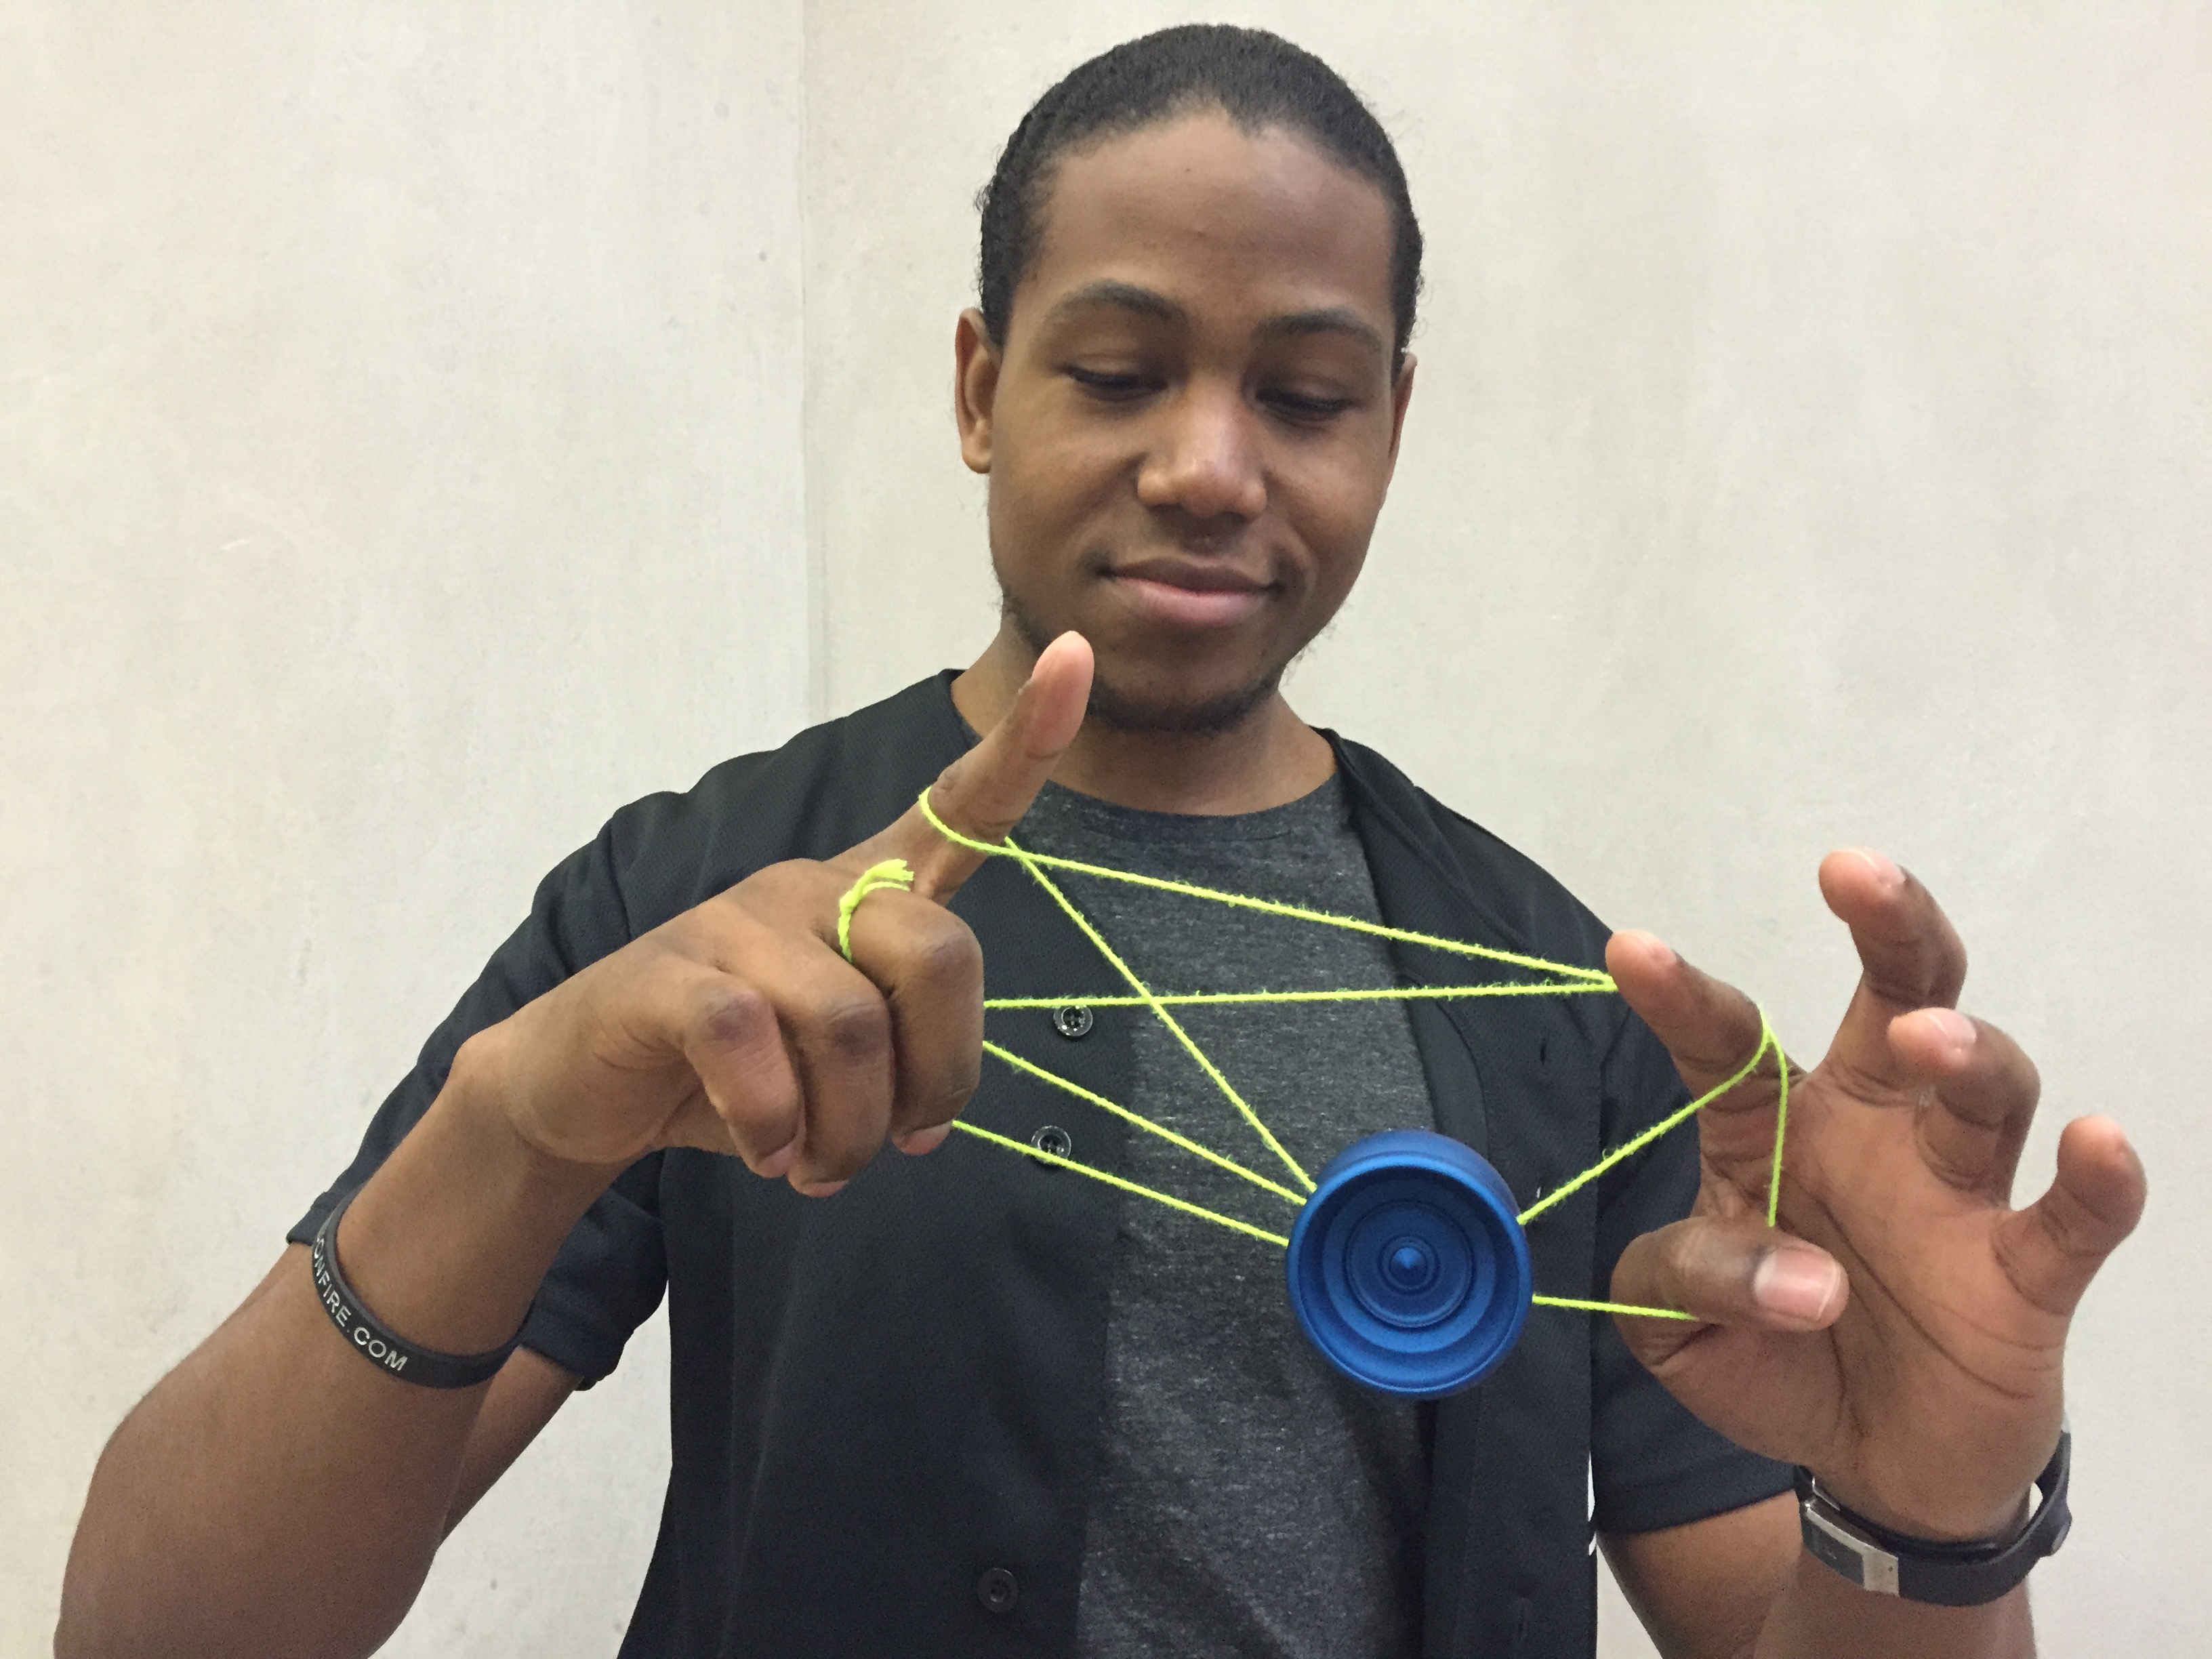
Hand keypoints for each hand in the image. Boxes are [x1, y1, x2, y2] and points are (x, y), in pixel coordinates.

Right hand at [460, 632, 1093, 1192]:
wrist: (580, 1084)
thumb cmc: (730, 1072)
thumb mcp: (837, 1069)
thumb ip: (898, 1069)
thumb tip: (929, 1125)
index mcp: (866, 896)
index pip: (959, 807)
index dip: (1022, 742)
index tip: (1075, 654)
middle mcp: (811, 889)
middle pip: (938, 954)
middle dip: (937, 1079)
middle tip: (895, 1145)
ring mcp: (737, 922)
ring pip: (849, 1022)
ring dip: (850, 1131)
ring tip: (816, 1166)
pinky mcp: (670, 971)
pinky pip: (750, 1041)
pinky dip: (772, 1120)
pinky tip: (765, 1152)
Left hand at [1606, 850, 2145, 1539]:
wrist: (1867, 1464)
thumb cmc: (1765, 1357)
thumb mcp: (1675, 1323)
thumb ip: (1686, 1280)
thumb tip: (1793, 1278)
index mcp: (1772, 1131)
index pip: (1729, 1045)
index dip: (1682, 996)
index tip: (1630, 949)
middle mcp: (1872, 1133)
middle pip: (1894, 997)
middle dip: (1886, 927)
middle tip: (1853, 873)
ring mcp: (1957, 1193)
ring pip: (1984, 1087)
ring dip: (1964, 1051)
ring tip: (1923, 1038)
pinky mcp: (2028, 1272)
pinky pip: (2076, 1216)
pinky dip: (2099, 1180)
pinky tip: (2099, 1141)